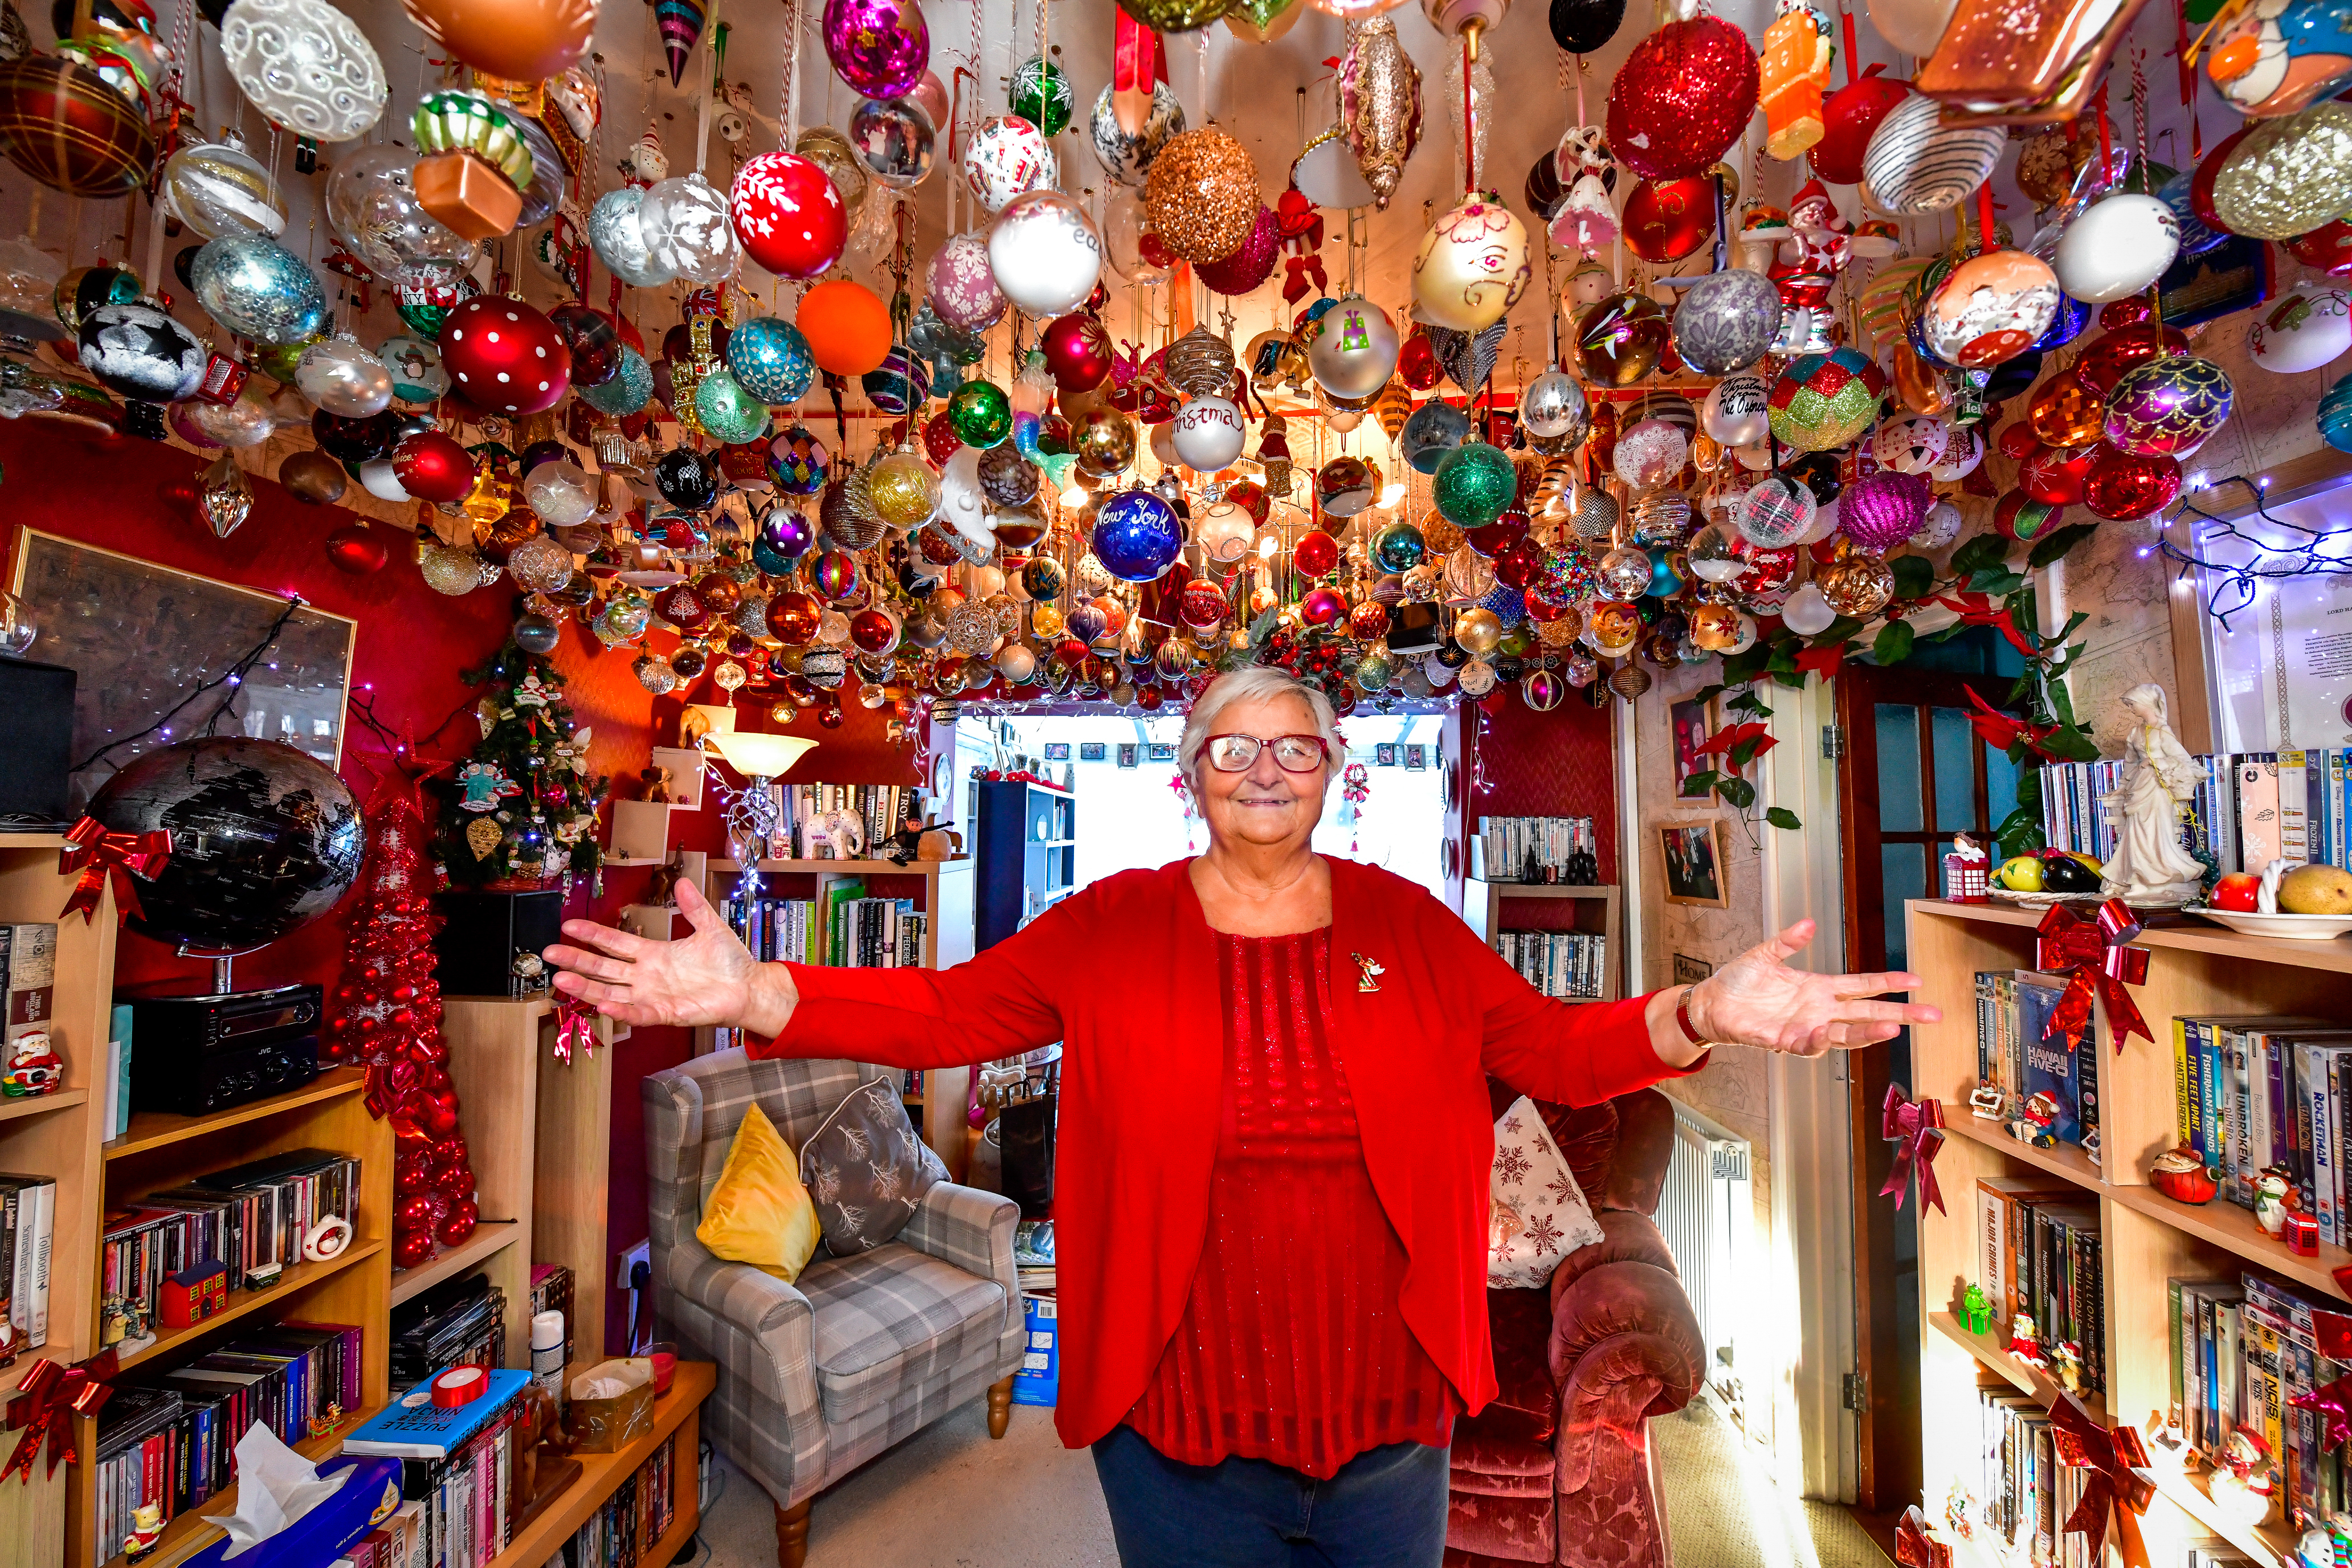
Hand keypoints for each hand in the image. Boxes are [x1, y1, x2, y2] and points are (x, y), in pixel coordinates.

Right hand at [543, 879, 795, 1033]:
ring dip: (587, 987)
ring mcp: (653, 996)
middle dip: (576, 960)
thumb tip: (682, 881)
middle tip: (549, 953)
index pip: (614, 942)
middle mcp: (646, 977)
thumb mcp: (710, 927)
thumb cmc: (729, 962)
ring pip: (611, 992)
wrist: (749, 987)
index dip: (591, 934)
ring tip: (561, 979)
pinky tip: (604, 1005)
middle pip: (603, 968)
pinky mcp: (667, 1013)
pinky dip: (622, 1010)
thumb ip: (693, 907)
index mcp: (653, 954)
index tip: (567, 925)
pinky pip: (639, 1013)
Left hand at [1685, 918, 1938, 1056]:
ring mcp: (1803, 1027)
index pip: (1863, 987)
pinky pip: (1804, 1044)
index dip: (1889, 984)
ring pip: (1844, 1034)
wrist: (1711, 1003)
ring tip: (1893, 1028)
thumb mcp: (1765, 953)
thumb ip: (1788, 941)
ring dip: (1867, 1033)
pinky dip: (1816, 1040)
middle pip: (1867, 1015)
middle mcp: (1818, 1011)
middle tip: (1932, 1015)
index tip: (1917, 981)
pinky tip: (1826, 1032)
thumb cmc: (1740, 982)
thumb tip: (1810, 923)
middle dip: (1900, 1015)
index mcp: (1819, 988)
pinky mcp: (1781, 1040)